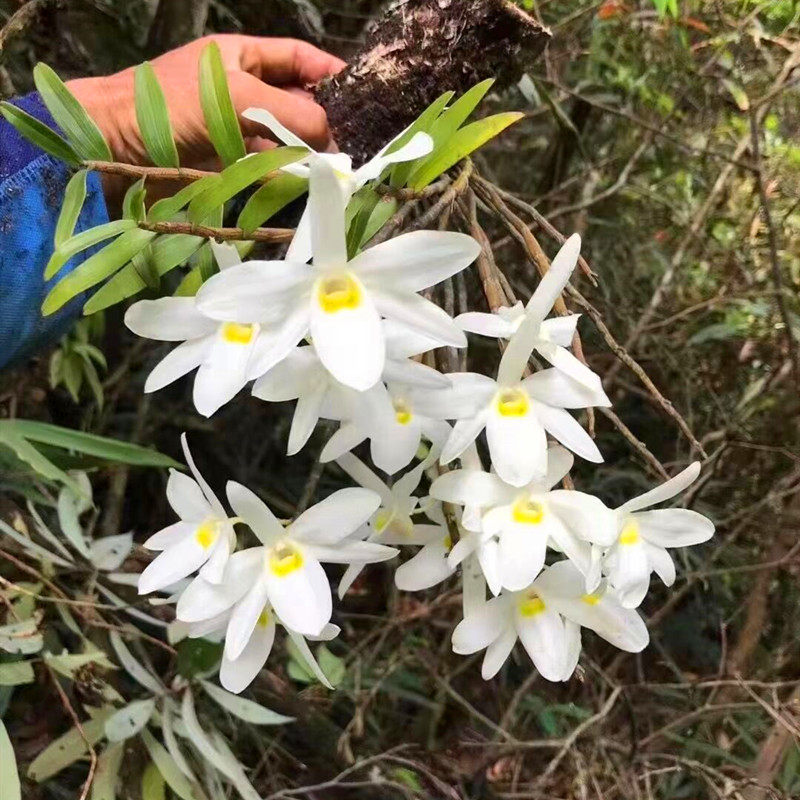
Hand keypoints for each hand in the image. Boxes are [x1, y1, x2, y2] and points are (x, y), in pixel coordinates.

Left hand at [68, 35, 345, 168]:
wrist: (118, 150)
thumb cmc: (171, 106)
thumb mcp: (238, 98)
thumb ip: (291, 113)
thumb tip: (333, 138)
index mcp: (242, 58)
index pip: (298, 58)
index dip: (330, 71)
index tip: (362, 92)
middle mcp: (243, 91)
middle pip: (297, 101)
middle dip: (325, 119)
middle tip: (356, 141)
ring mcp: (237, 129)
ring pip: (286, 138)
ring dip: (310, 152)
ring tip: (340, 167)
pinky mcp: (229, 164)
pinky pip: (268, 167)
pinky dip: (289, 175)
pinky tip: (311, 183)